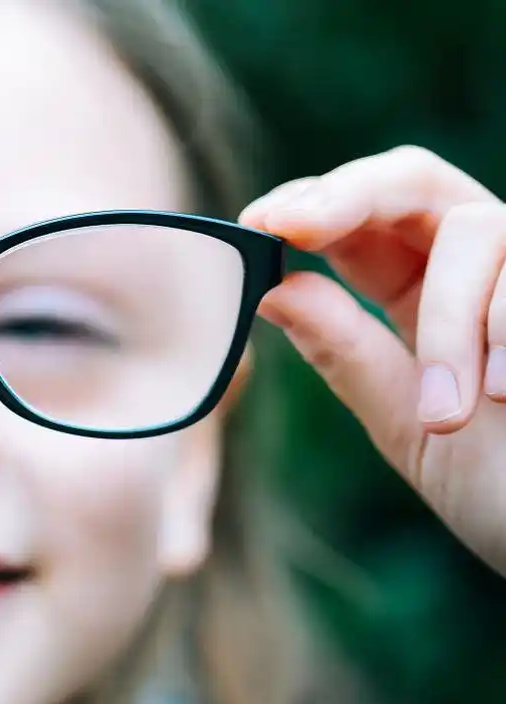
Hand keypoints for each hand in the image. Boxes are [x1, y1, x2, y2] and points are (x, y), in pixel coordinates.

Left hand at [240, 145, 505, 572]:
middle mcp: (485, 268)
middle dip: (346, 198)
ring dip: (446, 324)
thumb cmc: (505, 490)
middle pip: (412, 180)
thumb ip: (348, 355)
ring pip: (474, 229)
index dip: (308, 206)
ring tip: (446, 416)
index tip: (255, 224)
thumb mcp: (408, 425)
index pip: (361, 219)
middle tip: (293, 227)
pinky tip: (504, 394)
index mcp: (429, 293)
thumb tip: (273, 287)